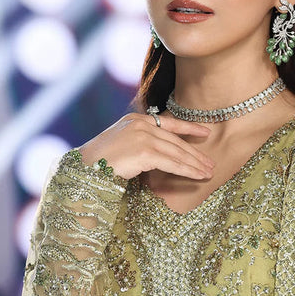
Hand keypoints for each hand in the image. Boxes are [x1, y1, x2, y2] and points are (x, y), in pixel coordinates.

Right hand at [78, 110, 214, 181]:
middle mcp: (140, 124)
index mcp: (135, 119)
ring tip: (208, 172)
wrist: (83, 168)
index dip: (189, 129)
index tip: (205, 133)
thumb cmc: (98, 162)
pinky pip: (172, 163)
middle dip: (195, 153)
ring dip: (195, 164)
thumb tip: (158, 154)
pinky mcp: (145, 152)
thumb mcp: (120, 144)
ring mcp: (143, 136)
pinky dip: (187, 170)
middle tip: (210, 163)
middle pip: (175, 140)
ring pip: (176, 152)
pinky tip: (198, 176)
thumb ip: (138, 142)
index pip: (168, 122)